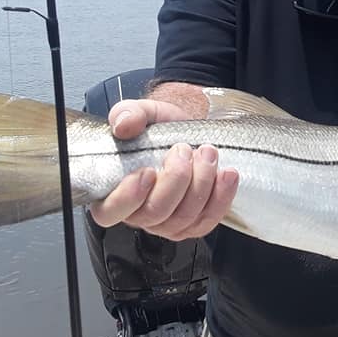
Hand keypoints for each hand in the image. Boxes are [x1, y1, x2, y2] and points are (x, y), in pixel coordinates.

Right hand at [88, 99, 238, 240]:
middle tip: (185, 150)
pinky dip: (221, 198)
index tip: (148, 171)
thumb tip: (123, 125)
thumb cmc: (162, 129)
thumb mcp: (144, 113)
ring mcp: (167, 223)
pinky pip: (207, 220)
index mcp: (113, 191)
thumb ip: (129, 114)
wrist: (191, 134)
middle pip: (154, 213)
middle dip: (175, 180)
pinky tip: (227, 174)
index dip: (128, 197)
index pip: (110, 211)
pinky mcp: (193, 223)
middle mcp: (138, 213)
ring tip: (208, 153)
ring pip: (183, 217)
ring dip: (201, 183)